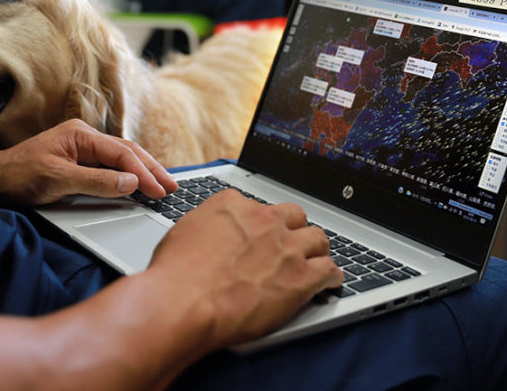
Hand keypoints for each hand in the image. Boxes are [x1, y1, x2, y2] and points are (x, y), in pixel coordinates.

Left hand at [0, 120, 176, 204]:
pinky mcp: (78, 162)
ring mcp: (81, 148)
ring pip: (121, 158)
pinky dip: (127, 176)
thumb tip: (130, 183)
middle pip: (127, 151)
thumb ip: (96, 181)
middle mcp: (84, 137)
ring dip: (142, 172)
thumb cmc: (19, 176)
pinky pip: (109, 167)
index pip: (122, 153)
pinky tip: (137, 184)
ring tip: (162, 185)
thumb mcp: (58, 180)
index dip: (143, 173)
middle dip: (151, 169)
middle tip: (171, 186)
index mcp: (81, 134)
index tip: (158, 190)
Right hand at [147, 190, 341, 347]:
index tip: (260, 234)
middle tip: (291, 244)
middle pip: (293, 216)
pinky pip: (329, 270)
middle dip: (294, 229)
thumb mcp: (183, 231)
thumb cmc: (175, 274)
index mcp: (234, 205)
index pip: (257, 205)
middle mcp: (264, 220)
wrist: (184, 301)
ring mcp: (286, 248)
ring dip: (317, 249)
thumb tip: (208, 234)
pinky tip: (330, 282)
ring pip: (317, 238)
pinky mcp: (301, 277)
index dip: (260, 224)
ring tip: (316, 259)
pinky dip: (332, 276)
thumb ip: (206, 226)